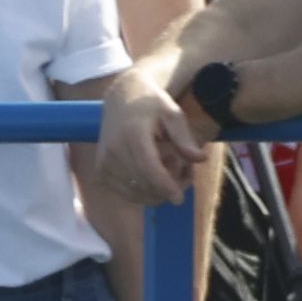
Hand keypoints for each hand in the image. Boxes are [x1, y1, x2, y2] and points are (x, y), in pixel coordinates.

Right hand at [94, 77, 219, 206]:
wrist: (120, 100)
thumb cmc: (151, 106)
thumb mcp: (173, 113)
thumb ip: (185, 137)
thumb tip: (201, 159)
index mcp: (132, 134)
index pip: (148, 168)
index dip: (165, 186)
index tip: (179, 199)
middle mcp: (113, 150)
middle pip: (143, 184)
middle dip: (168, 188)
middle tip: (187, 171)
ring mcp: (104, 163)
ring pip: (135, 193)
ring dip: (158, 192)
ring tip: (174, 170)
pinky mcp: (100, 173)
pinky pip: (127, 193)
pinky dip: (144, 192)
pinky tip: (157, 175)